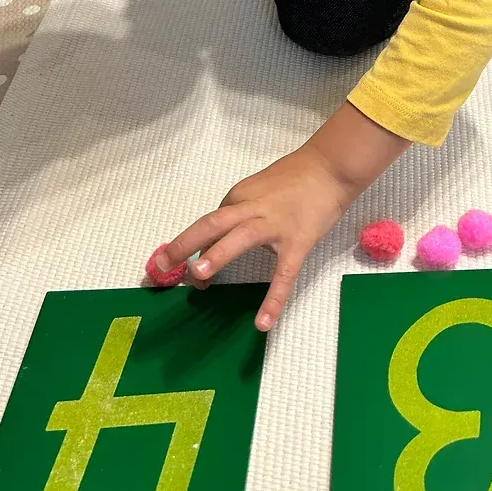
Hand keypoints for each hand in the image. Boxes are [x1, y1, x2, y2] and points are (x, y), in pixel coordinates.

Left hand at [155, 144, 348, 330]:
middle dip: (184, 244)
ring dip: (217, 255)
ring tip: (198, 275)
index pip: (211, 224)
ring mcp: (275, 225)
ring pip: (240, 238)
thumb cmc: (296, 178)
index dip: (193, 246)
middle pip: (212, 224)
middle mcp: (252, 208)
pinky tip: (263, 323)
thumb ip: (240, 211)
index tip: (185, 266)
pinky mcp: (297, 242)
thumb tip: (220, 239)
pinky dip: (273, 299)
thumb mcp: (259, 188)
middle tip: (160, 265)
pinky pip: (284, 275)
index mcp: (239, 196)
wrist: (331, 167)